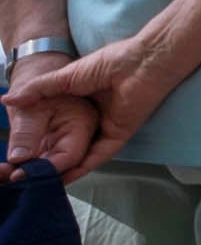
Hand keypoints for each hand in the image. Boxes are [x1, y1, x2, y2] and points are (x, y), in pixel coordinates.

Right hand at [16, 33, 178, 176]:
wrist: (143, 61)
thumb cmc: (110, 63)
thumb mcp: (65, 77)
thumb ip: (38, 90)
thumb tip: (6, 100)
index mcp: (81, 105)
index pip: (57, 130)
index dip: (39, 143)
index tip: (17, 158)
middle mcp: (93, 120)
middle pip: (68, 146)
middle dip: (48, 161)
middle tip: (24, 176)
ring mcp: (106, 129)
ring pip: (81, 156)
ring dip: (63, 169)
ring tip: (39, 183)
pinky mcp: (119, 135)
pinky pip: (99, 156)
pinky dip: (83, 168)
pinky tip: (65, 179)